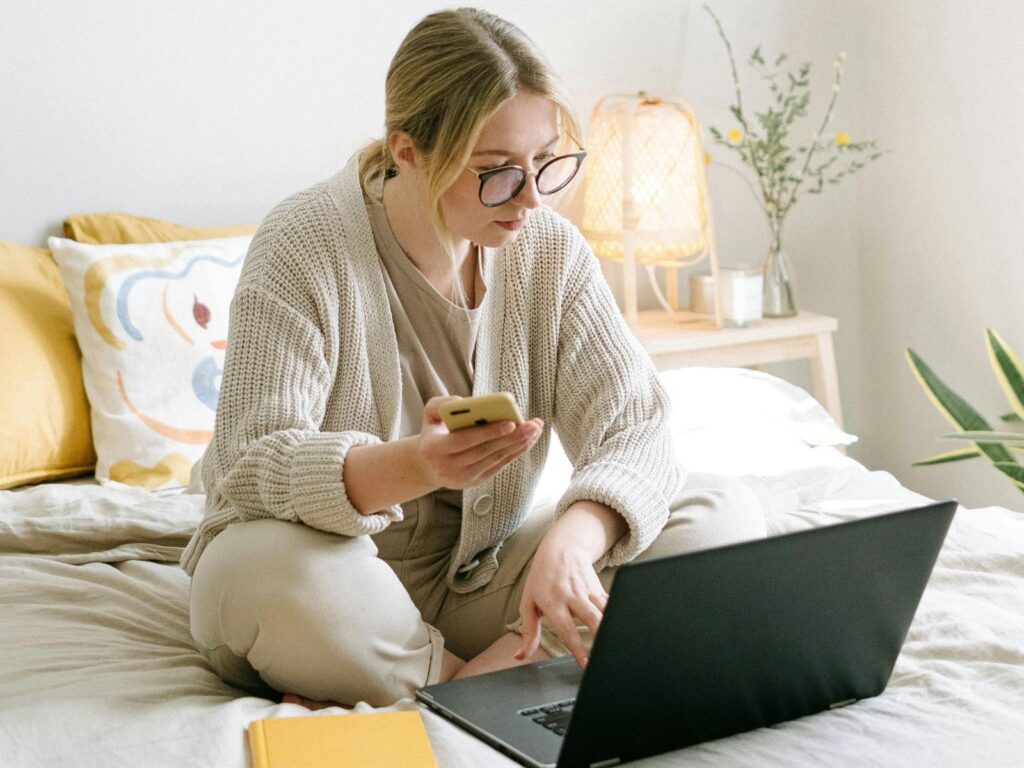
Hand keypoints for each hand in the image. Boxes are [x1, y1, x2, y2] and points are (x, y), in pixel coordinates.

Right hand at [415, 395, 542, 490]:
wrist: (429, 464)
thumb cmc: (434, 432)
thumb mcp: (429, 415)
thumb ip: (440, 404)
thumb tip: (464, 403)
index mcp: (434, 449)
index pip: (464, 441)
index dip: (487, 433)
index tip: (510, 422)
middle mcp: (448, 467)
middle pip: (485, 451)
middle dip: (511, 437)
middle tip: (532, 425)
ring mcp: (463, 477)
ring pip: (495, 459)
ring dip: (518, 444)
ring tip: (535, 429)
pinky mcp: (476, 481)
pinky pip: (499, 465)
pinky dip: (515, 452)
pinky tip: (528, 440)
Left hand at [515, 525, 609, 668]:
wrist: (560, 547)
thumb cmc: (541, 578)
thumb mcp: (528, 603)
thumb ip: (528, 632)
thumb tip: (520, 656)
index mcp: (553, 602)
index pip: (567, 629)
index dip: (577, 648)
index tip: (585, 664)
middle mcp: (572, 596)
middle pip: (591, 617)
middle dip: (601, 636)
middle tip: (606, 657)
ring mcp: (588, 590)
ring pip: (605, 609)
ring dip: (612, 626)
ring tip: (618, 645)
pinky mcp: (599, 588)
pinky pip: (610, 603)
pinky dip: (618, 615)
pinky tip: (623, 629)